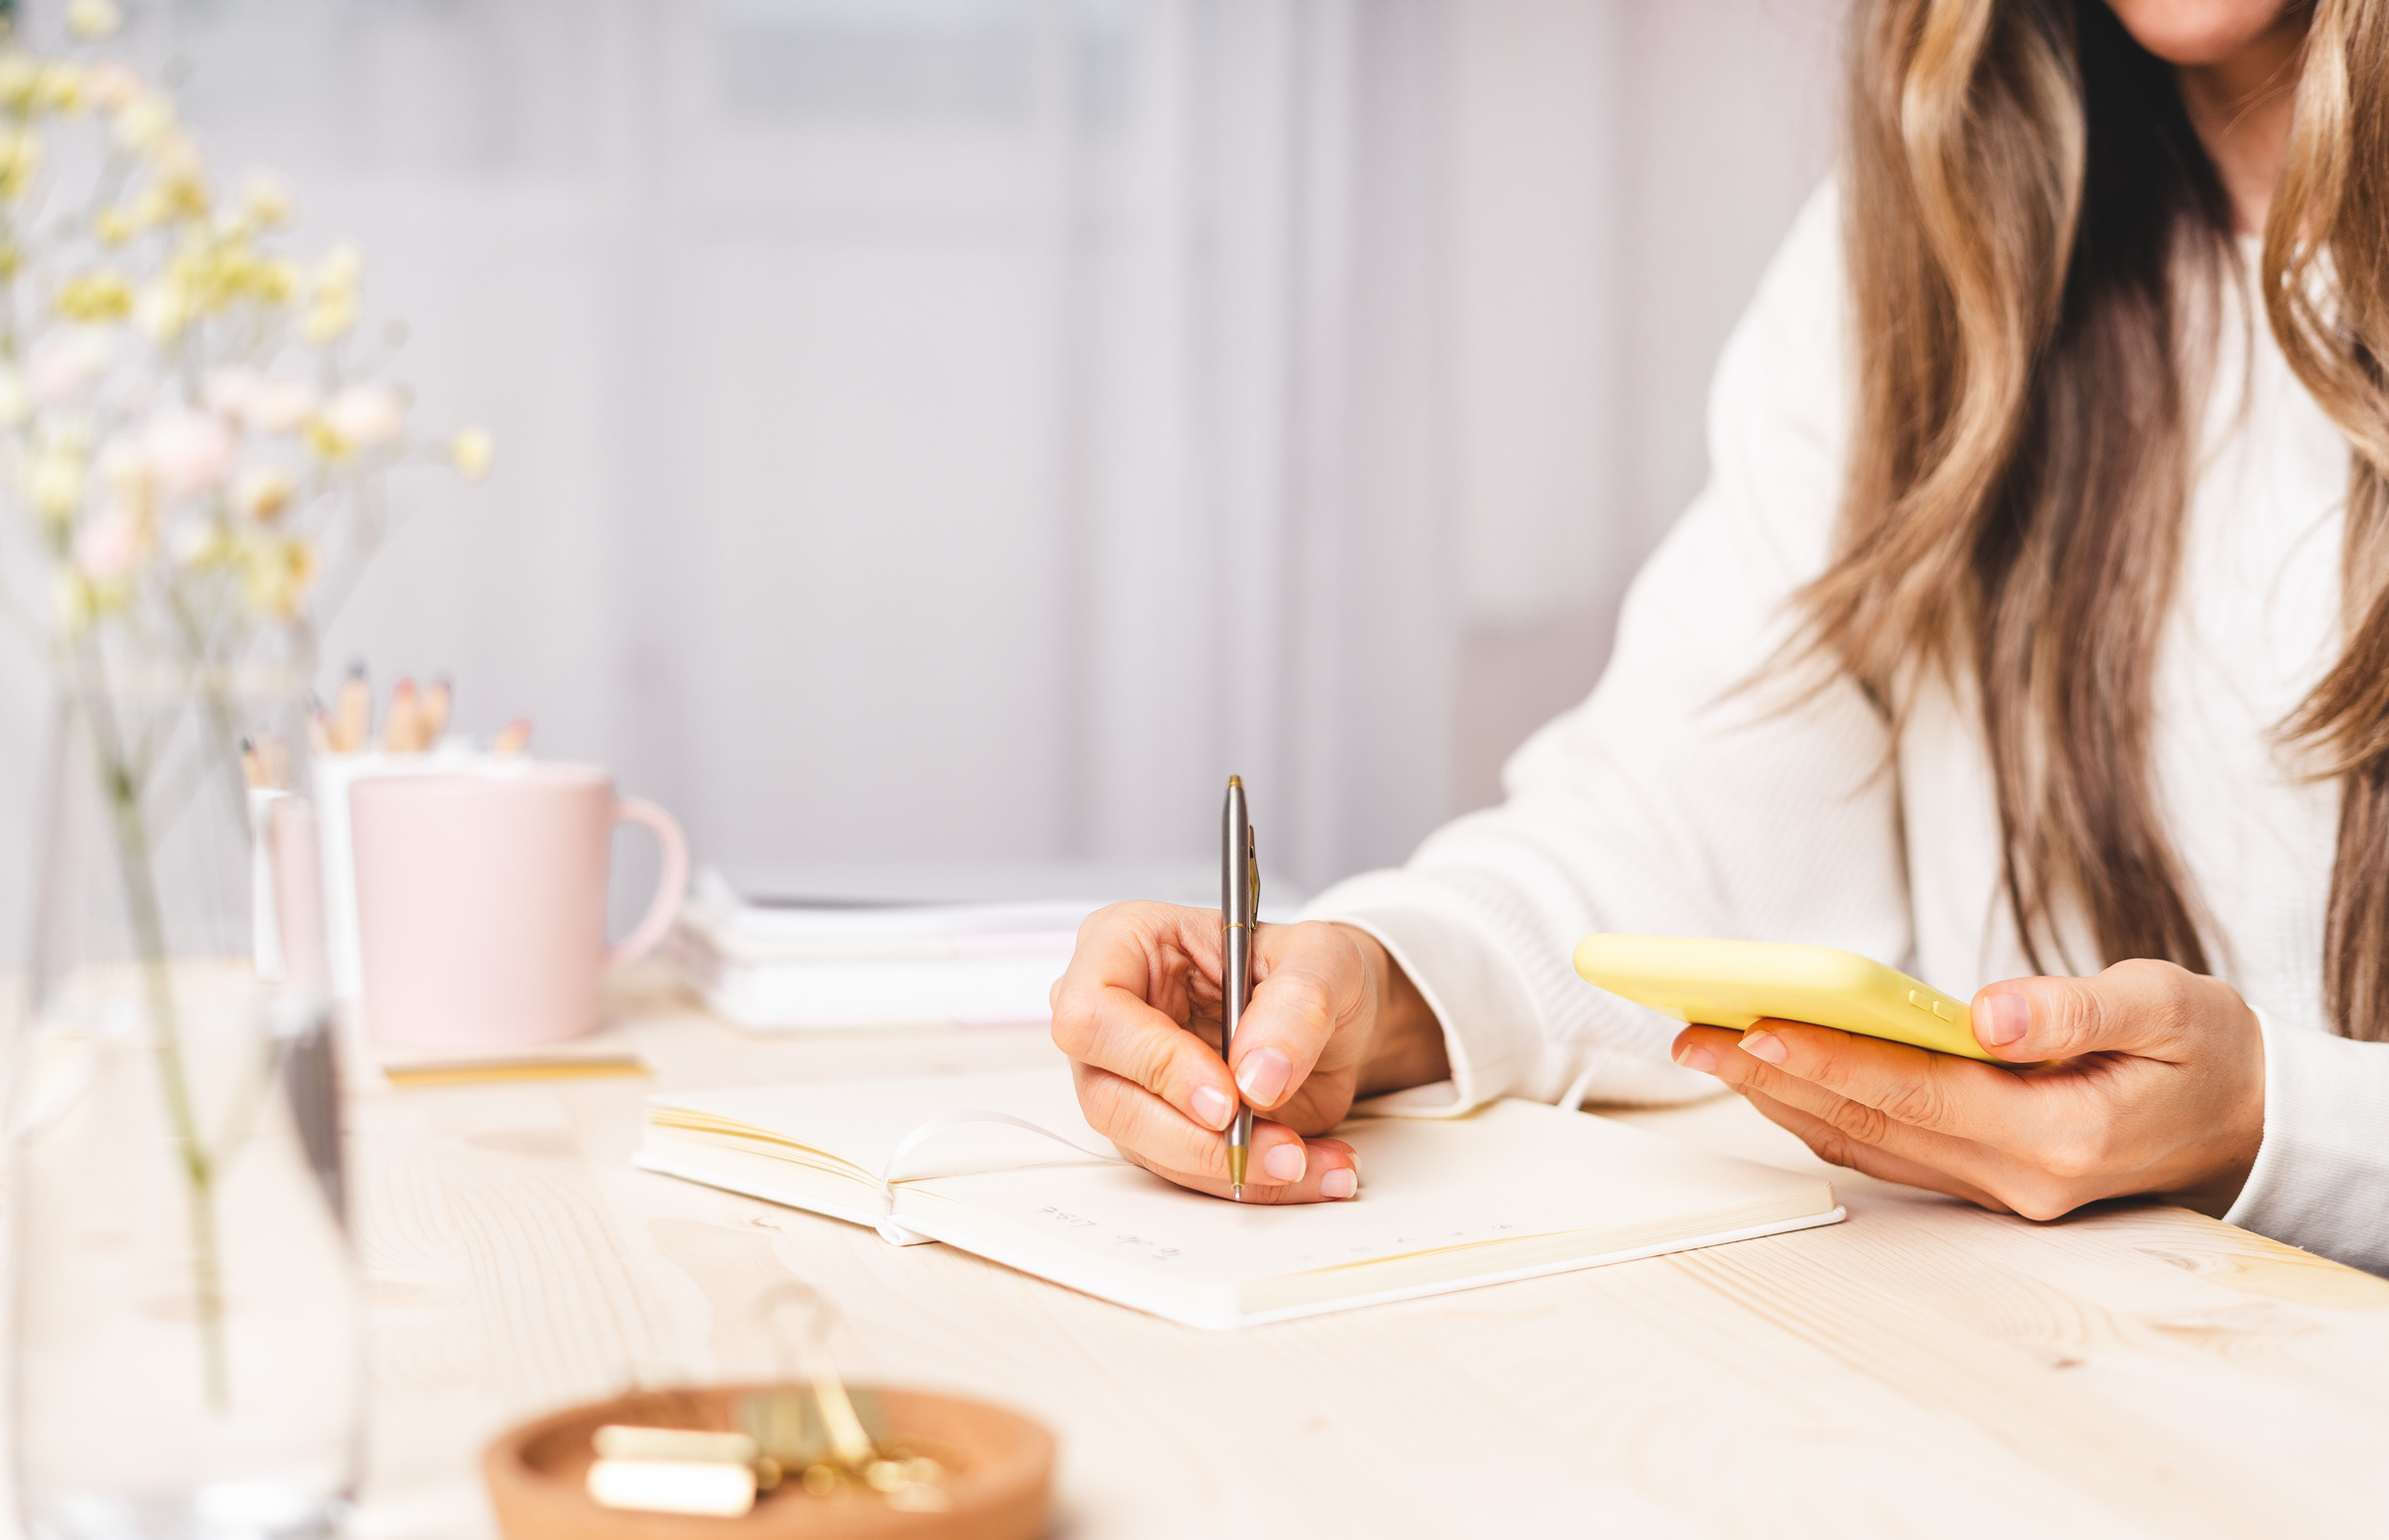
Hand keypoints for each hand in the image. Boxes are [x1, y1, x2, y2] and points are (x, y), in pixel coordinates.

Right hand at [1048, 901, 1448, 1202]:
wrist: (1336, 1019)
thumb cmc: (1310, 968)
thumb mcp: (1325, 960)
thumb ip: (1296, 1006)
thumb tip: (1257, 1078)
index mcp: (1122, 944)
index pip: (1093, 1014)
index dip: (1154, 1063)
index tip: (1226, 1099)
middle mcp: (1111, 1016)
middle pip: (1109, 1098)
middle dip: (1198, 1138)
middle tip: (1278, 1146)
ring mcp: (1128, 1081)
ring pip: (1149, 1149)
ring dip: (1235, 1167)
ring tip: (1308, 1157)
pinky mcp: (1159, 1131)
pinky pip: (1192, 1175)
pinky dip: (1256, 1182)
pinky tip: (1312, 1166)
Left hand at [1670, 958, 2265, 1218]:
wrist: (2251, 1120)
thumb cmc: (2207, 1052)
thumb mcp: (2168, 1007)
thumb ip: (2080, 1009)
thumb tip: (1990, 1010)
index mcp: (2061, 1139)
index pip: (1918, 1096)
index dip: (1830, 1061)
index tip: (1756, 1025)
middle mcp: (2018, 1180)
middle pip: (1869, 1124)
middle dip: (1770, 1076)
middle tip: (1688, 1030)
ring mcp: (1996, 1189)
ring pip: (1864, 1142)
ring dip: (1779, 1096)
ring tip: (1705, 1042)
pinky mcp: (1981, 1176)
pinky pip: (1883, 1145)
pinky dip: (1820, 1107)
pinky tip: (1770, 1070)